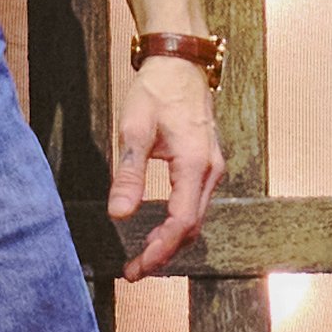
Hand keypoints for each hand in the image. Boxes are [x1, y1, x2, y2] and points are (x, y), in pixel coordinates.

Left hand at [106, 42, 225, 277]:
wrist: (180, 61)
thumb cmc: (156, 90)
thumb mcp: (134, 129)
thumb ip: (129, 174)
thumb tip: (119, 214)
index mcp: (195, 163)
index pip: (181, 221)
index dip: (159, 250)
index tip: (136, 267)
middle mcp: (210, 169)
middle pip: (192, 226)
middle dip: (164, 252)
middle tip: (134, 270)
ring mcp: (212, 167)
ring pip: (196, 217)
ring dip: (171, 240)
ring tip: (143, 256)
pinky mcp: (207, 163)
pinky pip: (196, 203)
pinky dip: (179, 223)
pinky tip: (159, 229)